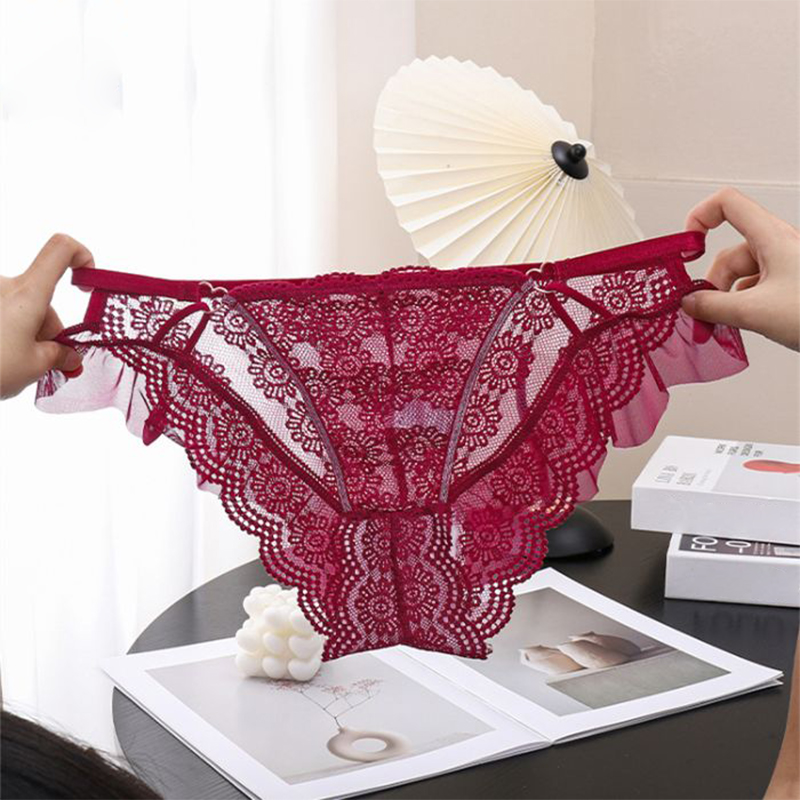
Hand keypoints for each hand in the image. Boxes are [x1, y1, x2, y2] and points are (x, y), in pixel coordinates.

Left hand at [0, 233, 93, 399]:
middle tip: (47, 360)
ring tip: (15, 365)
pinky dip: (5, 333)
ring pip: (17, 308)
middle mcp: (4, 285)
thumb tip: (69, 356)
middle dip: (47, 327)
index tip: (86, 281)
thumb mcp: (34, 367)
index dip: (81, 256)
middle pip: (40, 296)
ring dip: (24, 333)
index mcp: (28, 293)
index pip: (61, 249)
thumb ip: (59, 355)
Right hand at [680, 187, 799, 350]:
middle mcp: (779, 246)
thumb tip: (690, 303)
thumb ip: (714, 306)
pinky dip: (742, 304)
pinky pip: (756, 288)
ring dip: (726, 298)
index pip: (727, 204)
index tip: (687, 246)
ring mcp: (786, 265)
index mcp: (771, 237)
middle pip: (729, 251)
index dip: (700, 217)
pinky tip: (743, 325)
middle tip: (703, 310)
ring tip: (724, 323)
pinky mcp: (791, 285)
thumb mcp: (756, 311)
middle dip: (711, 282)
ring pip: (741, 274)